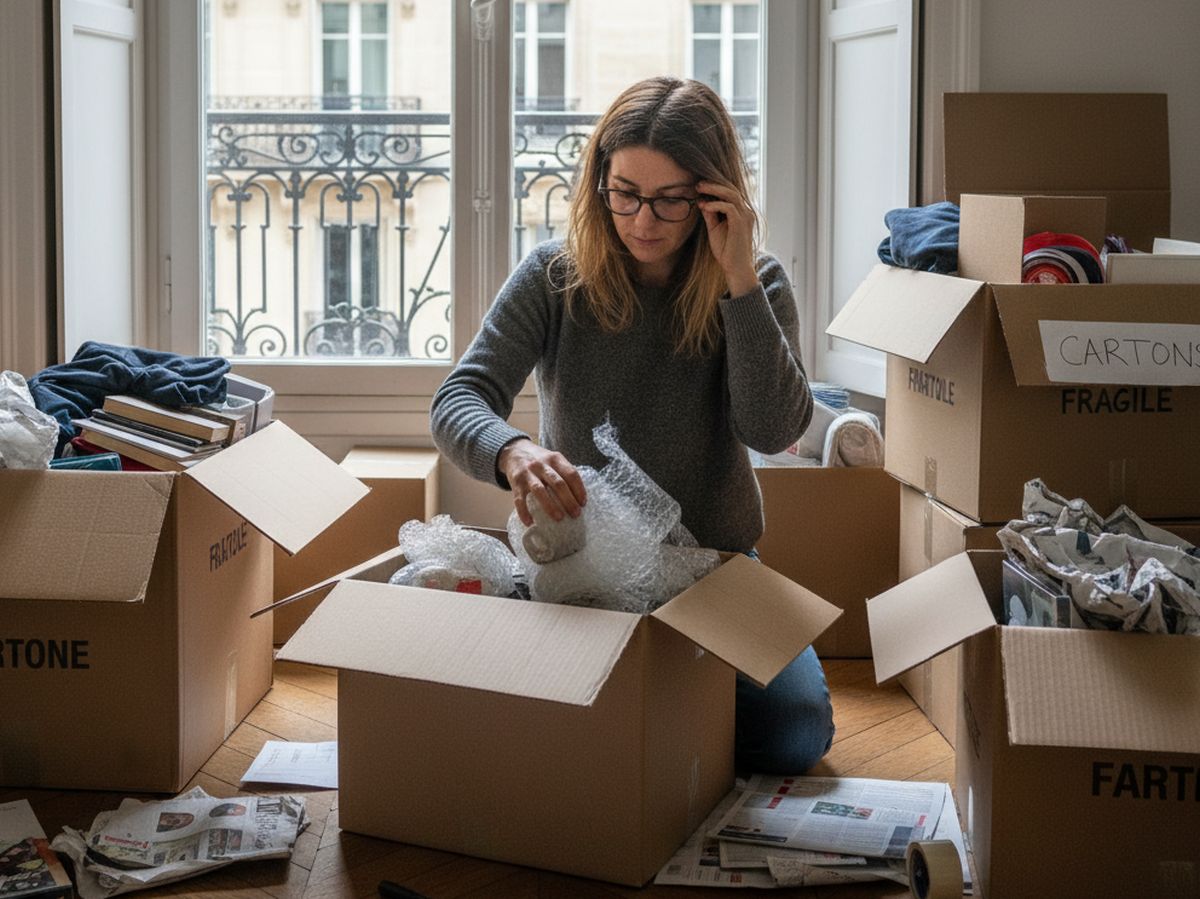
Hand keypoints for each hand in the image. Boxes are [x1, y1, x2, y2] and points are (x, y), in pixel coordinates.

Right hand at [497, 438, 586, 526]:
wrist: (514, 451)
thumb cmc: (539, 460)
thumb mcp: (553, 459)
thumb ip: (564, 471)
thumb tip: (579, 496)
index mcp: (554, 459)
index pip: (571, 474)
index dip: (579, 489)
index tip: (583, 503)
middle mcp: (541, 465)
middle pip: (558, 483)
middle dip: (568, 500)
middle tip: (575, 514)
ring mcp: (527, 474)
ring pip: (540, 490)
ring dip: (550, 506)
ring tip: (559, 518)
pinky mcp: (516, 483)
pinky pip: (519, 499)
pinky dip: (524, 512)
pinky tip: (530, 522)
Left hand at [697, 180, 758, 296]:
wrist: (736, 269)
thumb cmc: (726, 251)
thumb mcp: (714, 229)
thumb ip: (711, 215)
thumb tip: (703, 201)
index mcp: (741, 212)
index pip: (730, 193)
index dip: (715, 187)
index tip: (699, 187)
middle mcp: (746, 212)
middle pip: (731, 189)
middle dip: (713, 184)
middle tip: (697, 184)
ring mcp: (746, 216)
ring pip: (731, 194)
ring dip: (714, 189)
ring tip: (699, 188)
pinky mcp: (741, 223)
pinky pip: (729, 207)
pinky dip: (716, 204)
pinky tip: (704, 206)